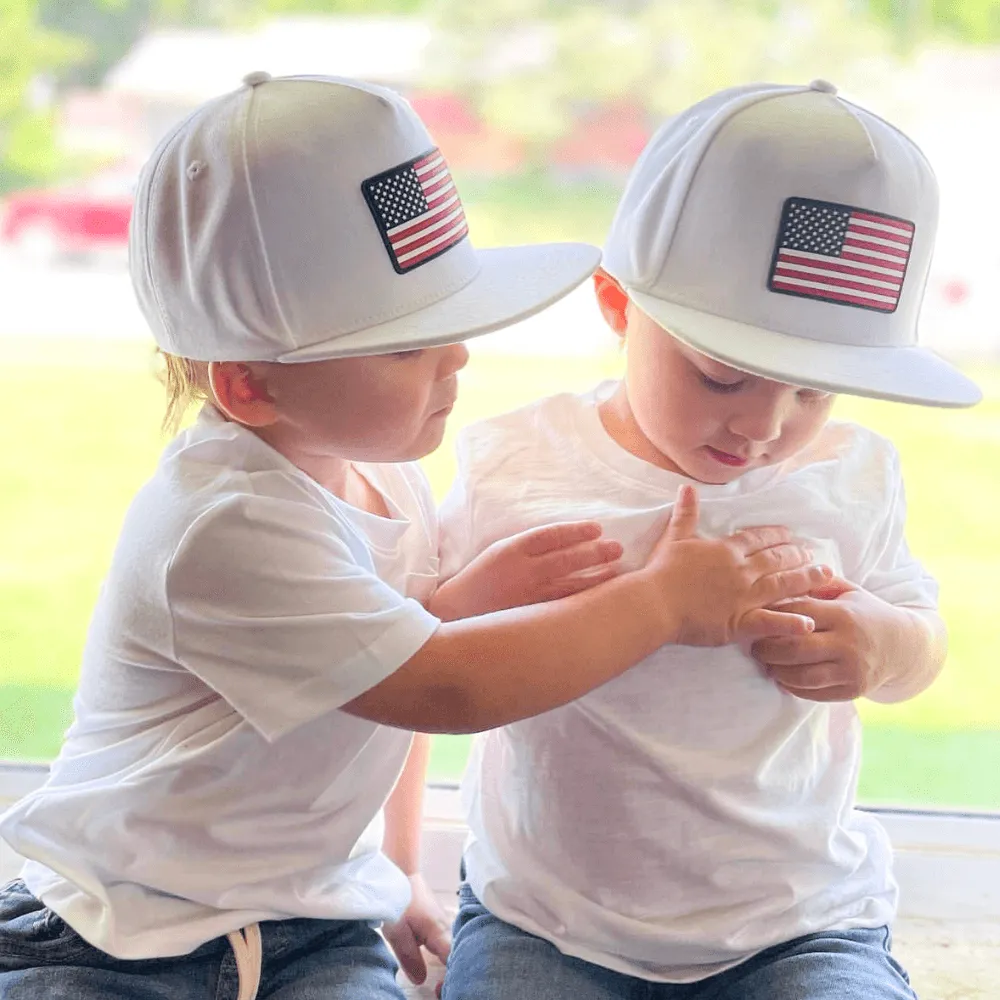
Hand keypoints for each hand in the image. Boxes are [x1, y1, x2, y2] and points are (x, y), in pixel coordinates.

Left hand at [382, 873, 450, 995]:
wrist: (400, 871)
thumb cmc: (398, 899)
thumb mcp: (398, 933)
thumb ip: (410, 958)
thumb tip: (421, 981)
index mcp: (439, 931)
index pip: (454, 960)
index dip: (451, 978)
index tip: (439, 990)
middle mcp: (446, 927)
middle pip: (457, 955)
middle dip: (452, 974)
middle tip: (439, 990)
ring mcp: (443, 922)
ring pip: (452, 947)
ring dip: (448, 964)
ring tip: (439, 981)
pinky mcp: (437, 920)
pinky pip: (446, 941)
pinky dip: (443, 954)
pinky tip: (436, 962)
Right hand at [430, 522, 622, 620]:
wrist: (456, 611)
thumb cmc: (481, 577)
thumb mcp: (499, 550)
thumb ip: (528, 546)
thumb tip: (564, 539)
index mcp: (511, 549)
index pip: (550, 535)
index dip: (575, 531)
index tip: (597, 528)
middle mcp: (521, 571)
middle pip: (565, 559)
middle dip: (594, 552)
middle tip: (617, 547)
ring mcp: (528, 595)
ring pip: (568, 584)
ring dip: (595, 577)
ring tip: (617, 570)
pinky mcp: (531, 615)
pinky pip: (563, 606)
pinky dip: (582, 599)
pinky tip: (600, 596)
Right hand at [642, 484, 831, 646]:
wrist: (655, 602)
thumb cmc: (662, 571)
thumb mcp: (674, 536)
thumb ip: (686, 513)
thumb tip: (687, 487)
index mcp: (727, 550)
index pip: (758, 539)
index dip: (776, 535)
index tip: (789, 534)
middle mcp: (742, 571)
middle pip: (776, 560)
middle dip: (797, 555)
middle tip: (813, 554)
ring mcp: (744, 597)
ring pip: (782, 585)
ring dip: (805, 579)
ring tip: (825, 576)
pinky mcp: (739, 622)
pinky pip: (770, 622)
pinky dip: (790, 623)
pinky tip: (809, 622)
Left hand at [750, 576, 905, 700]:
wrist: (904, 645)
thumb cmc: (865, 613)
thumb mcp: (847, 591)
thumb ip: (816, 584)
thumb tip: (781, 577)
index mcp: (843, 614)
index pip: (797, 614)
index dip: (772, 616)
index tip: (755, 618)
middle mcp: (848, 643)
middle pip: (794, 648)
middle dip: (766, 648)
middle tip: (754, 647)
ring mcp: (851, 669)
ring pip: (801, 675)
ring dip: (776, 671)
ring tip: (767, 663)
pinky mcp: (853, 690)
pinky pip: (814, 693)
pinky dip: (792, 687)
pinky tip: (783, 677)